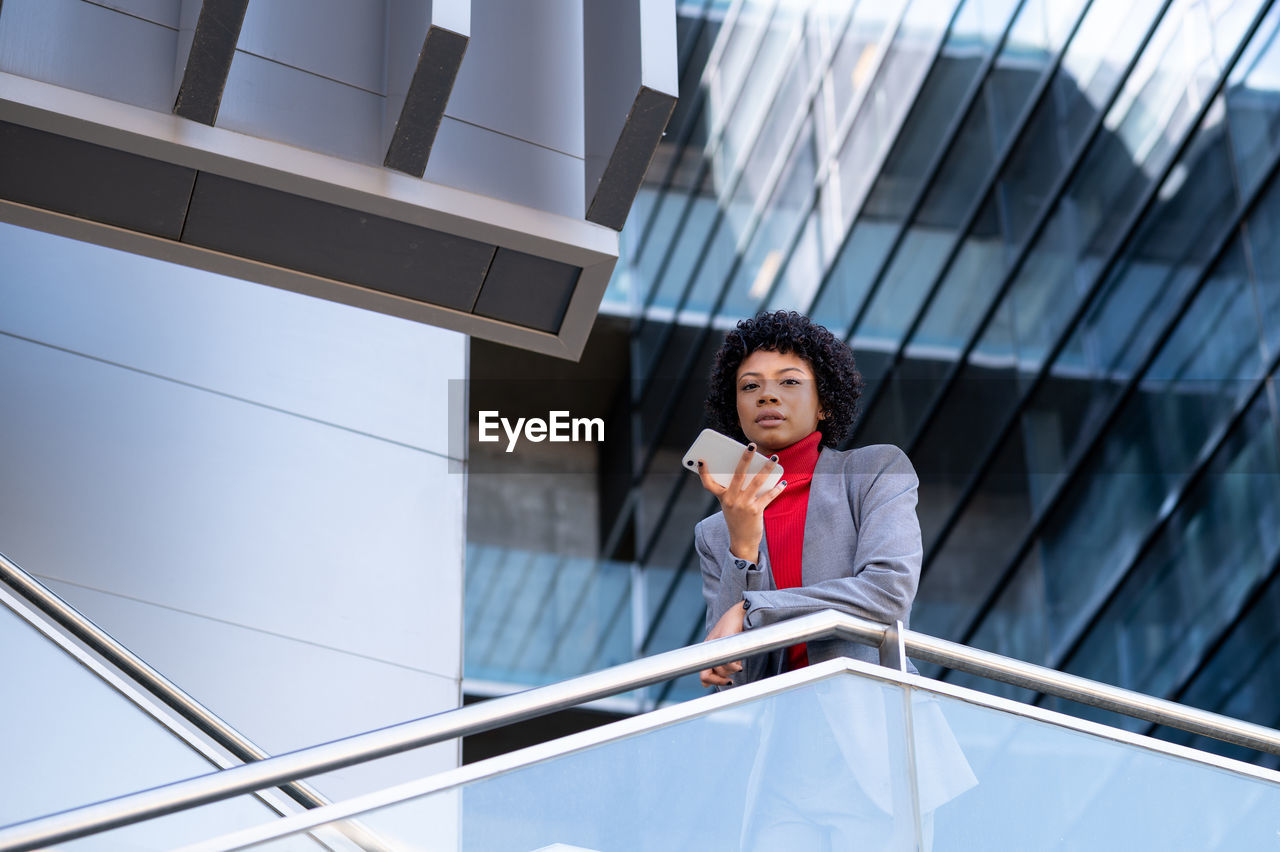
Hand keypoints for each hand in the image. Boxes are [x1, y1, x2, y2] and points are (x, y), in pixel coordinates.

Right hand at [696, 444, 786, 561]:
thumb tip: (753, 471)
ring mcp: (743, 505)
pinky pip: (768, 496)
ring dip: (766, 469)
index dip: (703, 472)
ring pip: (757, 482)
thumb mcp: (730, 505)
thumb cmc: (737, 519)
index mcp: (722, 497)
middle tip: (751, 446)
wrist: (742, 542)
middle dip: (745, 458)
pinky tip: (783, 482)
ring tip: (774, 458)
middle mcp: (731, 500)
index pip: (709, 484)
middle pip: (738, 475)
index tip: (701, 460)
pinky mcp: (755, 511)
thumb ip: (736, 490)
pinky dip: (777, 489)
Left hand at [699, 602, 746, 686]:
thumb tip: (708, 683)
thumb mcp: (724, 647)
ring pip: (721, 670)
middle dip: (721, 680)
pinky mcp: (725, 639)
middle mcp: (708, 648)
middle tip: (733, 676)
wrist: (741, 612)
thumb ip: (717, 663)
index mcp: (707, 650)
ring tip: (738, 662)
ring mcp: (715, 644)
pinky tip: (739, 663)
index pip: (703, 676)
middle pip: (709, 675)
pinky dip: (734, 666)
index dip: (713, 682)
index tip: (728, 682)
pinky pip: (727, 661)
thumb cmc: (734, 628)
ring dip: (732, 670)